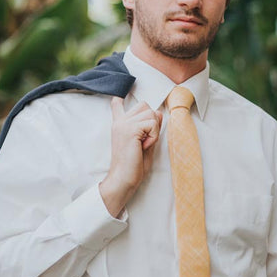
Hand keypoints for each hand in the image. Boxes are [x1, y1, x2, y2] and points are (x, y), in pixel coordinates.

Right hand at [99, 97, 162, 216]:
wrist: (123, 179)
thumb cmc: (134, 166)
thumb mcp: (145, 143)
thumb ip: (150, 128)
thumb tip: (158, 112)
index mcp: (120, 125)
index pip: (117, 105)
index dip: (120, 100)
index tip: (118, 98)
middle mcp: (120, 122)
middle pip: (145, 106)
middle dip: (152, 121)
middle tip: (145, 139)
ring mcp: (124, 124)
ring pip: (151, 113)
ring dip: (154, 130)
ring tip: (145, 144)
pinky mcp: (130, 129)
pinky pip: (152, 123)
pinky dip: (154, 136)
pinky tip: (144, 146)